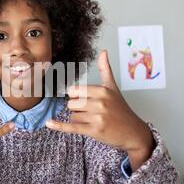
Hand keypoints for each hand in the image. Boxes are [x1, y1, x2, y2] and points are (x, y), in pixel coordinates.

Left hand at [46, 50, 154, 170]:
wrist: (133, 132)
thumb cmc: (121, 109)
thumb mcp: (113, 87)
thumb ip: (105, 69)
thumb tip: (103, 51)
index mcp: (102, 90)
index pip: (74, 91)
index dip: (76, 96)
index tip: (84, 100)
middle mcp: (100, 103)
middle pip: (72, 104)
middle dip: (77, 109)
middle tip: (91, 113)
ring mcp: (97, 117)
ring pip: (73, 116)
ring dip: (79, 120)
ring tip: (94, 121)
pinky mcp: (94, 131)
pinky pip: (72, 127)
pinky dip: (60, 126)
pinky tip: (49, 123)